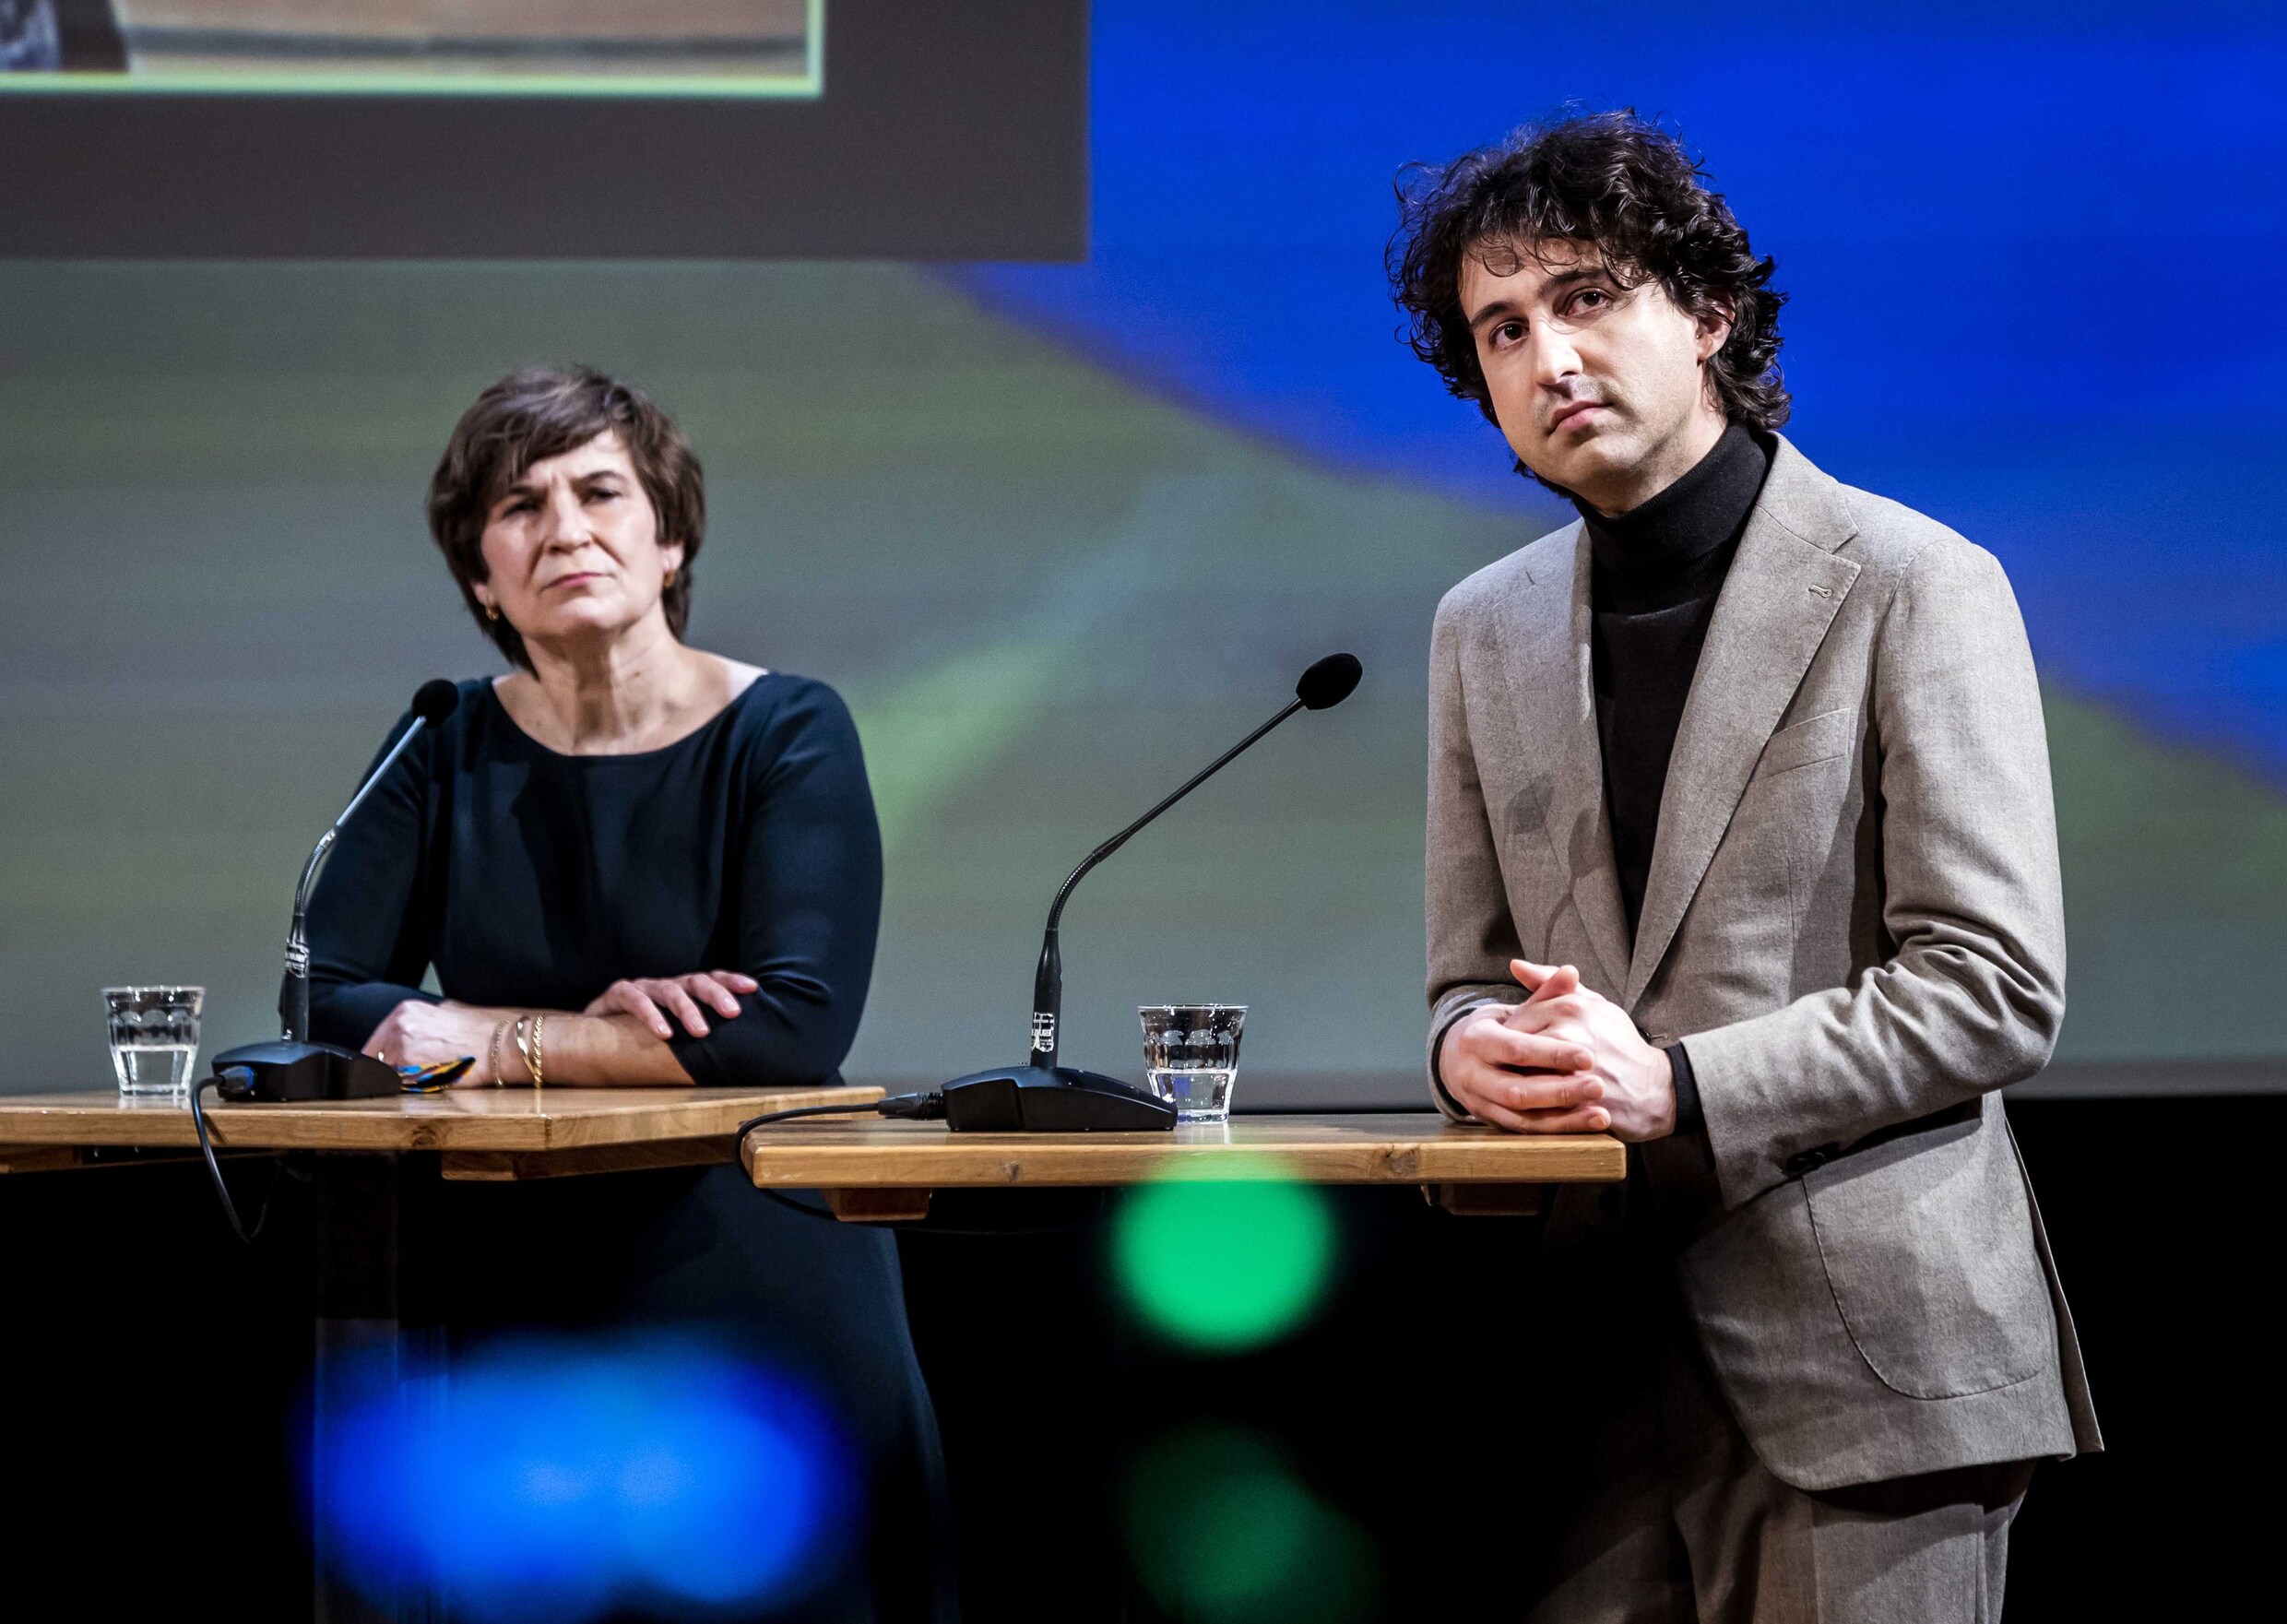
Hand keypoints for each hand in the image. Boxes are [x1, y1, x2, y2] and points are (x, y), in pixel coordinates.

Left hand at [363, 999, 497, 1075]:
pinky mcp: (409, 1072)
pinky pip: (398, 1087)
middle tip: (415, 1072)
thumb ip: (422, 1022)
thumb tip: (412, 1035)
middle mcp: (398, 1027)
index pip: (377, 1040)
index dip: (385, 1056)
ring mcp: (401, 1050)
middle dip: (391, 1068)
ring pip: (386, 1074)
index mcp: (405, 1011)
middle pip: (377, 1058)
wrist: (500, 1044)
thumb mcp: (447, 1011)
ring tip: (428, 1076)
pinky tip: (431, 1082)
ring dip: (400, 1080)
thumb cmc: (480, 1030)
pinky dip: (409, 1089)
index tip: (393, 1065)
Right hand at [584, 971, 757, 1040]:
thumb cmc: (641, 1034)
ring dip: (687, 1010)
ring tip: (701, 1032)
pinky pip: (636, 1000)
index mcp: (683, 990)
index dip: (731, 981)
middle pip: (696, 982)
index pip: (712, 979)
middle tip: (733, 1013)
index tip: (753, 988)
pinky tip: (663, 1033)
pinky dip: (651, 1015)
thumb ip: (696, 1034)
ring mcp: (643, 987)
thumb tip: (734, 1054)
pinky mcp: (618, 993)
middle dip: (717, 995)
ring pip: (669, 990)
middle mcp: (666, 985)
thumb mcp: (673, 1032)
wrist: (593, 1032)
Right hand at [1438, 963, 1609, 1132]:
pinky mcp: (1491, 1123)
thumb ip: (1545, 993)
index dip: (1552, 1054)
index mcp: (1476, 1039)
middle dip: (1560, 1090)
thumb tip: (1571, 972)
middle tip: (1598, 1086)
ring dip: (1563, 1119)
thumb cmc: (1499, 1030)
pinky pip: (1526, 1132)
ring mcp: (1480, 1102)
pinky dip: (1557, 1131)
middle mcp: (1472, 1074)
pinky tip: (1586, 1126)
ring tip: (1600, 1114)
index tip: (1589, 1055)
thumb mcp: (1516, 1010)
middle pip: (1518, 1089)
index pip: (1516, 1049)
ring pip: (1522, 1118)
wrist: (1459, 1059)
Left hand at [1501, 959, 1675, 1141]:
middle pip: (1516, 1048)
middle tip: (1511, 1068)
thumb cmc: (1619, 1043)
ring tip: (1522, 1085)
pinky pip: (1539, 1102)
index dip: (1507, 1037)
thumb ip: (1551, 984)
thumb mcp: (1592, 1003)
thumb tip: (1516, 965)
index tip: (1510, 1047)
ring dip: (1517, 1081)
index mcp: (1571, 1006)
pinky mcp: (1577, 1099)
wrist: (1654, 1087)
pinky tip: (1534, 1103)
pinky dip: (1531, 1103)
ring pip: (1524, 1075)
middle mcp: (1571, 1033)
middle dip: (1509, 1061)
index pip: (1517, 1019)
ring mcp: (1574, 1068)